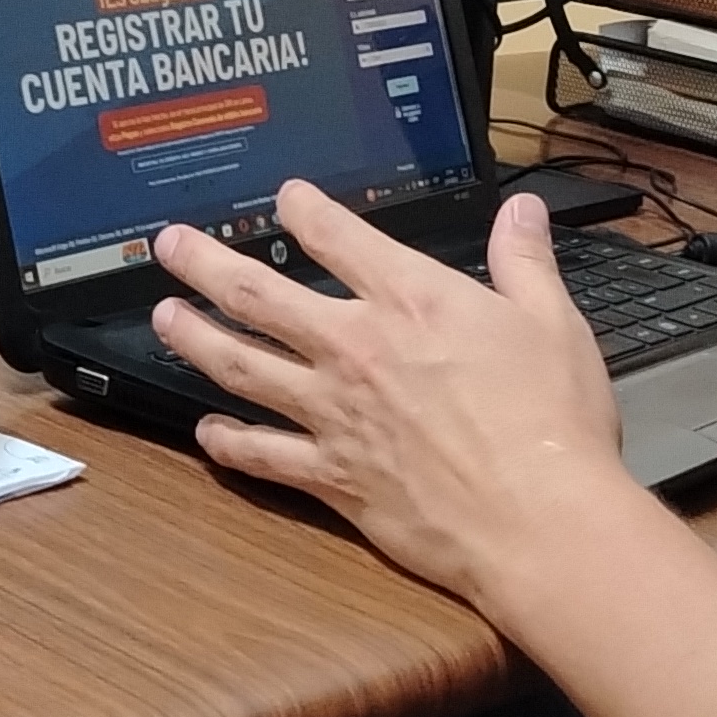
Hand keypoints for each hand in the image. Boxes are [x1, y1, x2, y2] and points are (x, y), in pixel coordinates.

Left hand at [146, 181, 636, 605]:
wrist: (537, 519)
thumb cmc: (553, 424)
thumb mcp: (552, 322)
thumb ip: (525, 262)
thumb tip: (520, 210)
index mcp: (410, 300)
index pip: (337, 236)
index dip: (304, 210)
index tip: (286, 197)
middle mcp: (356, 348)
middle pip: (257, 295)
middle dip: (204, 264)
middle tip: (168, 245)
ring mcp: (333, 413)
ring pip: (240, 366)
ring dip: (193, 338)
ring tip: (163, 317)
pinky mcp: (331, 474)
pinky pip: (262, 455)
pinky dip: (229, 443)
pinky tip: (206, 431)